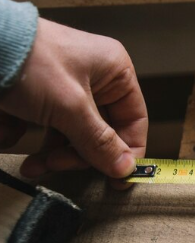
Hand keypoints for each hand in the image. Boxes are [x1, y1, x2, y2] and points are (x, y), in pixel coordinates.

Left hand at [0, 18, 146, 185]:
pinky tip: (10, 133)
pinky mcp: (38, 95)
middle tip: (58, 166)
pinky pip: (45, 126)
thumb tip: (126, 170)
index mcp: (115, 72)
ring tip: (34, 164)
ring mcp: (65, 87)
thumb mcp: (69, 107)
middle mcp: (95, 78)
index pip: (133, 120)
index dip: (127, 151)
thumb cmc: (30, 62)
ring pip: (72, 133)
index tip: (117, 180)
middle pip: (101, 132)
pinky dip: (29, 137)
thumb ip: (98, 141)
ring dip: (53, 153)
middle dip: (78, 154)